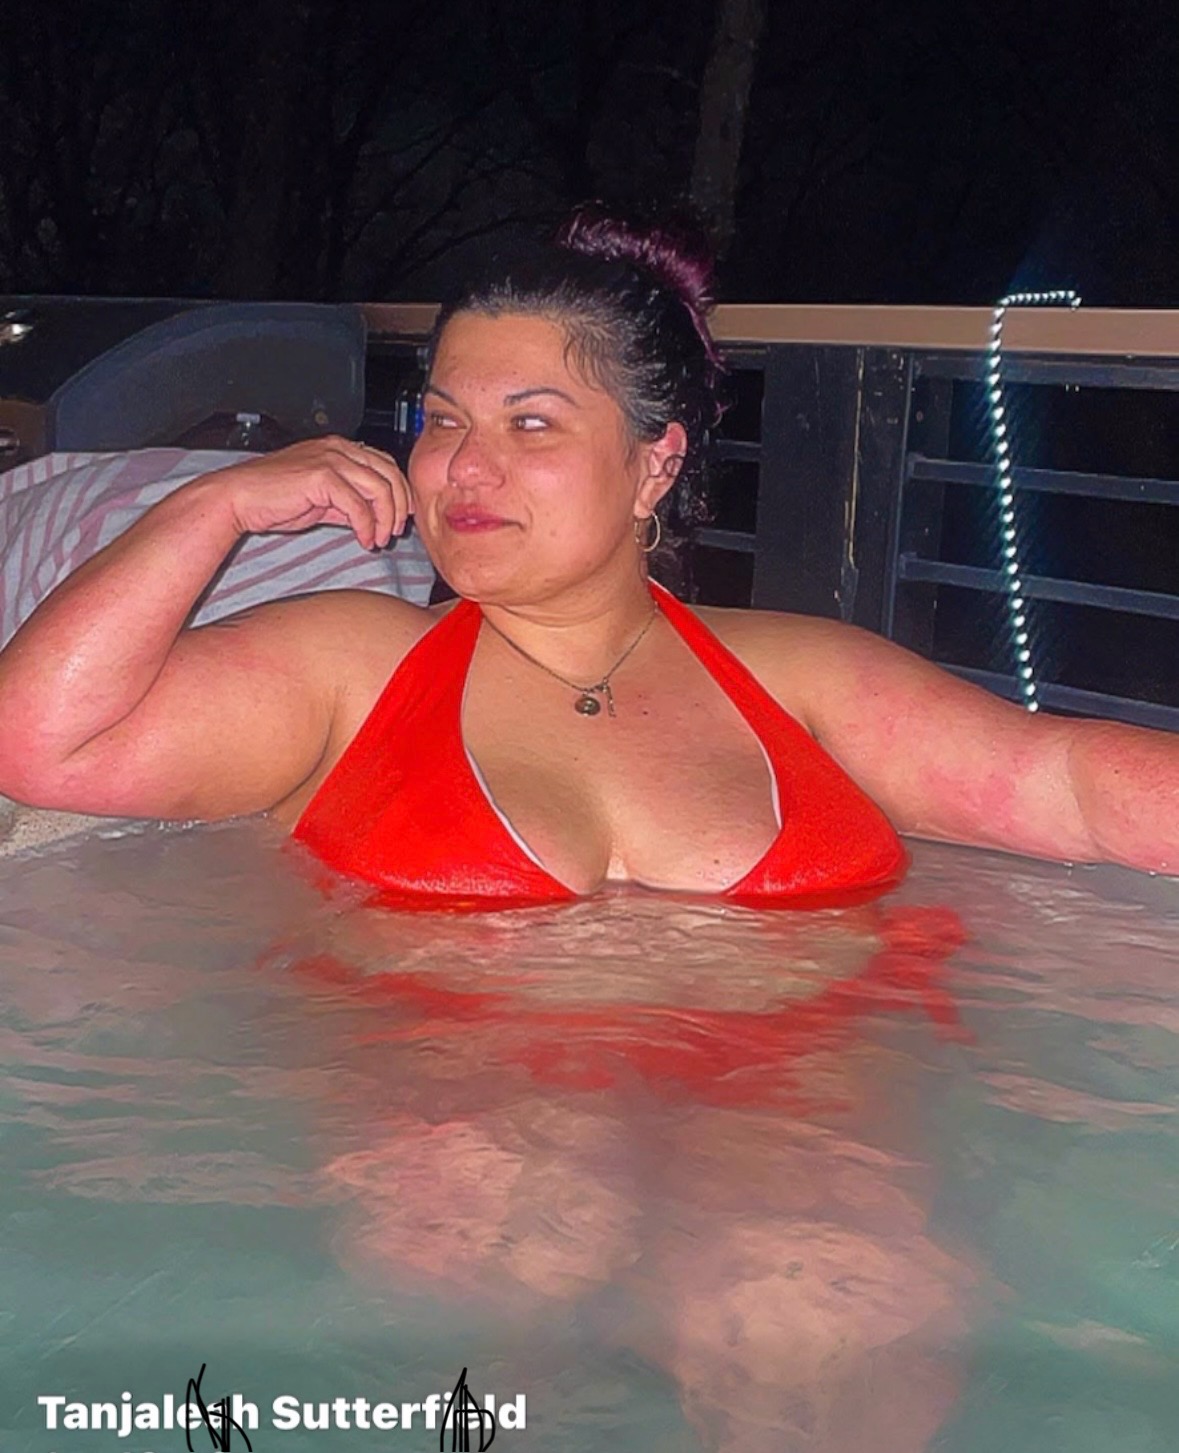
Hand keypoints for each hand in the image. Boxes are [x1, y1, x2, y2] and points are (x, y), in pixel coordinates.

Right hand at [207, 436, 411, 548]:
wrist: (238, 498)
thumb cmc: (271, 498)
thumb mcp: (319, 500)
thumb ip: (346, 504)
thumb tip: (369, 518)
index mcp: (338, 448)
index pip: (385, 464)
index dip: (399, 492)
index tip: (401, 517)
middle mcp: (338, 449)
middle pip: (389, 474)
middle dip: (398, 507)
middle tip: (395, 532)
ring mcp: (330, 459)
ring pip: (379, 489)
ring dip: (385, 519)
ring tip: (379, 539)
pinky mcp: (321, 476)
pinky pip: (358, 505)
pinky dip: (367, 526)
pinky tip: (363, 540)